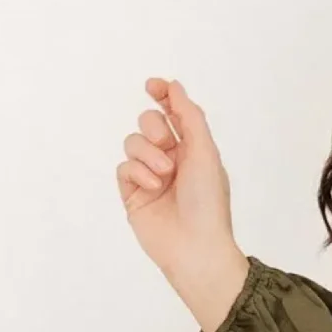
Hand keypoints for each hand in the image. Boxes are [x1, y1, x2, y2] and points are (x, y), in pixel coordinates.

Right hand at [116, 76, 246, 331]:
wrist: (195, 246)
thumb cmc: (208, 202)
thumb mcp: (205, 151)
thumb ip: (189, 115)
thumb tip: (174, 85)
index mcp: (193, 148)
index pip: (173, 111)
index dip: (162, 94)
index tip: (152, 86)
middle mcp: (170, 159)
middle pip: (148, 121)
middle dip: (154, 128)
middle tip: (168, 147)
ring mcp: (149, 176)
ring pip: (132, 142)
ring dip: (147, 153)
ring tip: (164, 175)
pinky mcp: (132, 193)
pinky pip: (123, 167)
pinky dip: (137, 173)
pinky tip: (153, 187)